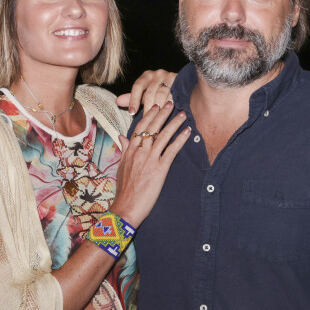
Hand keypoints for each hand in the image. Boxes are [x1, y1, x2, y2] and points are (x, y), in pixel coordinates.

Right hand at [111, 101, 189, 226]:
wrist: (126, 207)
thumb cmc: (124, 190)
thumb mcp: (121, 167)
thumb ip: (124, 150)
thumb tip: (122, 137)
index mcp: (129, 151)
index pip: (139, 128)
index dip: (149, 116)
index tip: (155, 106)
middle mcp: (139, 152)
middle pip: (152, 127)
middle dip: (162, 114)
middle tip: (171, 103)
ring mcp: (149, 159)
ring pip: (163, 136)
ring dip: (174, 123)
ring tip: (182, 114)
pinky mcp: (159, 169)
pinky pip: (171, 150)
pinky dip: (180, 139)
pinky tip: (187, 132)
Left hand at [116, 69, 176, 114]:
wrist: (179, 85)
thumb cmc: (158, 92)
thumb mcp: (145, 95)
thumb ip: (132, 98)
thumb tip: (117, 101)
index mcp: (146, 76)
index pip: (137, 86)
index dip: (134, 99)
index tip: (132, 112)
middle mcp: (157, 74)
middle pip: (150, 92)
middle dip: (148, 107)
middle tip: (146, 121)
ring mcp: (169, 76)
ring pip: (162, 94)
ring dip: (159, 108)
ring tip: (157, 119)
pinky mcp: (179, 81)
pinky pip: (173, 95)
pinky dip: (170, 104)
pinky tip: (169, 113)